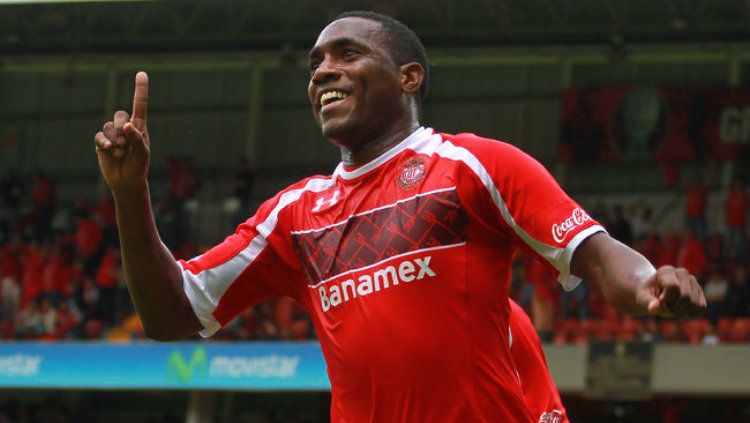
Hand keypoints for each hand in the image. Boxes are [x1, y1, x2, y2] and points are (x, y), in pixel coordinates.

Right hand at [94, 71, 149, 191]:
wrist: (127, 181)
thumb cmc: (139, 166)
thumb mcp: (142, 152)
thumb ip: (136, 138)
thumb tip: (127, 124)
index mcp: (139, 127)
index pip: (140, 105)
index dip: (140, 89)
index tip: (142, 73)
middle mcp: (125, 127)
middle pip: (120, 114)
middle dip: (122, 128)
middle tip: (126, 144)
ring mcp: (112, 134)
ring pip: (109, 125)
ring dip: (115, 139)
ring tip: (120, 152)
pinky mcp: (101, 142)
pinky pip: (99, 135)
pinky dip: (104, 142)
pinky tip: (110, 150)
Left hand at [639, 266, 706, 317]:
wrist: (654, 294)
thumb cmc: (647, 295)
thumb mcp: (643, 299)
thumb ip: (648, 302)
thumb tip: (653, 309)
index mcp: (666, 271)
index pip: (673, 287)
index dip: (666, 300)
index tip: (660, 301)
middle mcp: (682, 273)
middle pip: (685, 297)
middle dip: (674, 307)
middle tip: (665, 306)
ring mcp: (693, 281)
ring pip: (694, 303)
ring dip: (681, 311)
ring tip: (671, 307)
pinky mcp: (700, 291)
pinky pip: (701, 307)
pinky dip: (690, 313)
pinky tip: (680, 309)